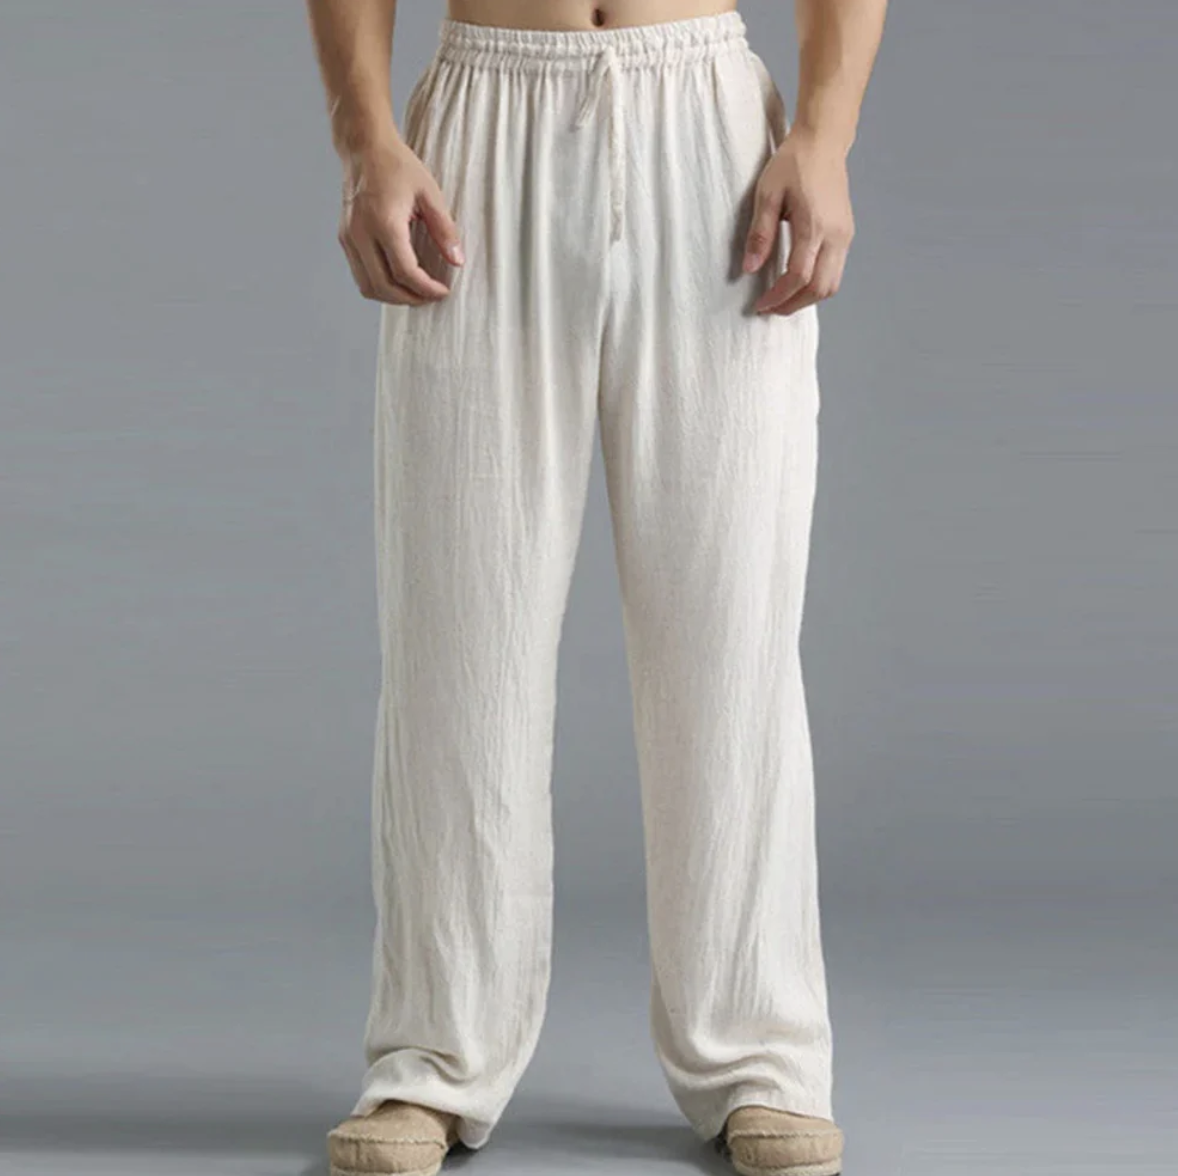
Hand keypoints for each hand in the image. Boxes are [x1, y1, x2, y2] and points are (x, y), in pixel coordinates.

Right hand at [338, 135, 463, 304]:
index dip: (426, 288)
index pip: (404, 272)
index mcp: (383, 222)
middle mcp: (361, 234)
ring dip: (393, 296)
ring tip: (415, 292)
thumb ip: (444, 230)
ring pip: (368, 286)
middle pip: (383, 286)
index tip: (443, 291)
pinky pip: (360, 274)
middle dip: (410, 298)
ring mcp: (349, 238)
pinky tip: (398, 278)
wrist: (365, 147)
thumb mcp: (429, 194)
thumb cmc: (397, 165)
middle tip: (430, 297)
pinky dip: (380, 284)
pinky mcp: (345, 238)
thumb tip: (457, 260)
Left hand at [742, 128, 854, 315]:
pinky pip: (836, 271)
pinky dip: (817, 285)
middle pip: (820, 289)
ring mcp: (845, 236)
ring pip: (832, 284)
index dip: (779, 296)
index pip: (798, 276)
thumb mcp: (767, 195)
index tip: (761, 304)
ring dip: (807, 299)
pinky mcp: (846, 234)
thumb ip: (760, 234)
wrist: (823, 142)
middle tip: (771, 308)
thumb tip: (750, 268)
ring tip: (783, 299)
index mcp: (814, 225)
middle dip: (794, 305)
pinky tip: (798, 282)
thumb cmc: (794, 163)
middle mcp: (835, 235)